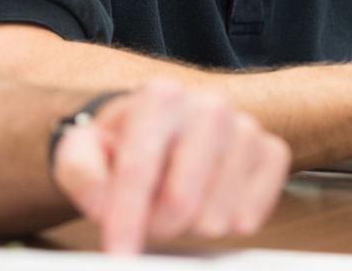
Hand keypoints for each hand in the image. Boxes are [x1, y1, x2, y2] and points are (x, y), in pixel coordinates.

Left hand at [51, 80, 289, 253]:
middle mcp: (208, 105)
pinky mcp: (272, 152)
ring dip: (189, 225)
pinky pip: (251, 217)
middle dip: (157, 225)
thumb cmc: (120, 144)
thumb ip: (80, 170)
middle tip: (145, 216)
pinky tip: (208, 197)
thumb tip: (102, 199)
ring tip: (174, 197)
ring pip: (217, 219)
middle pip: (182, 203)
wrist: (161, 130)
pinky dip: (224, 221)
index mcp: (159, 96)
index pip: (140, 170)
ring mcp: (245, 127)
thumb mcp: (82, 150)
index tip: (118, 255)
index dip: (125, 219)